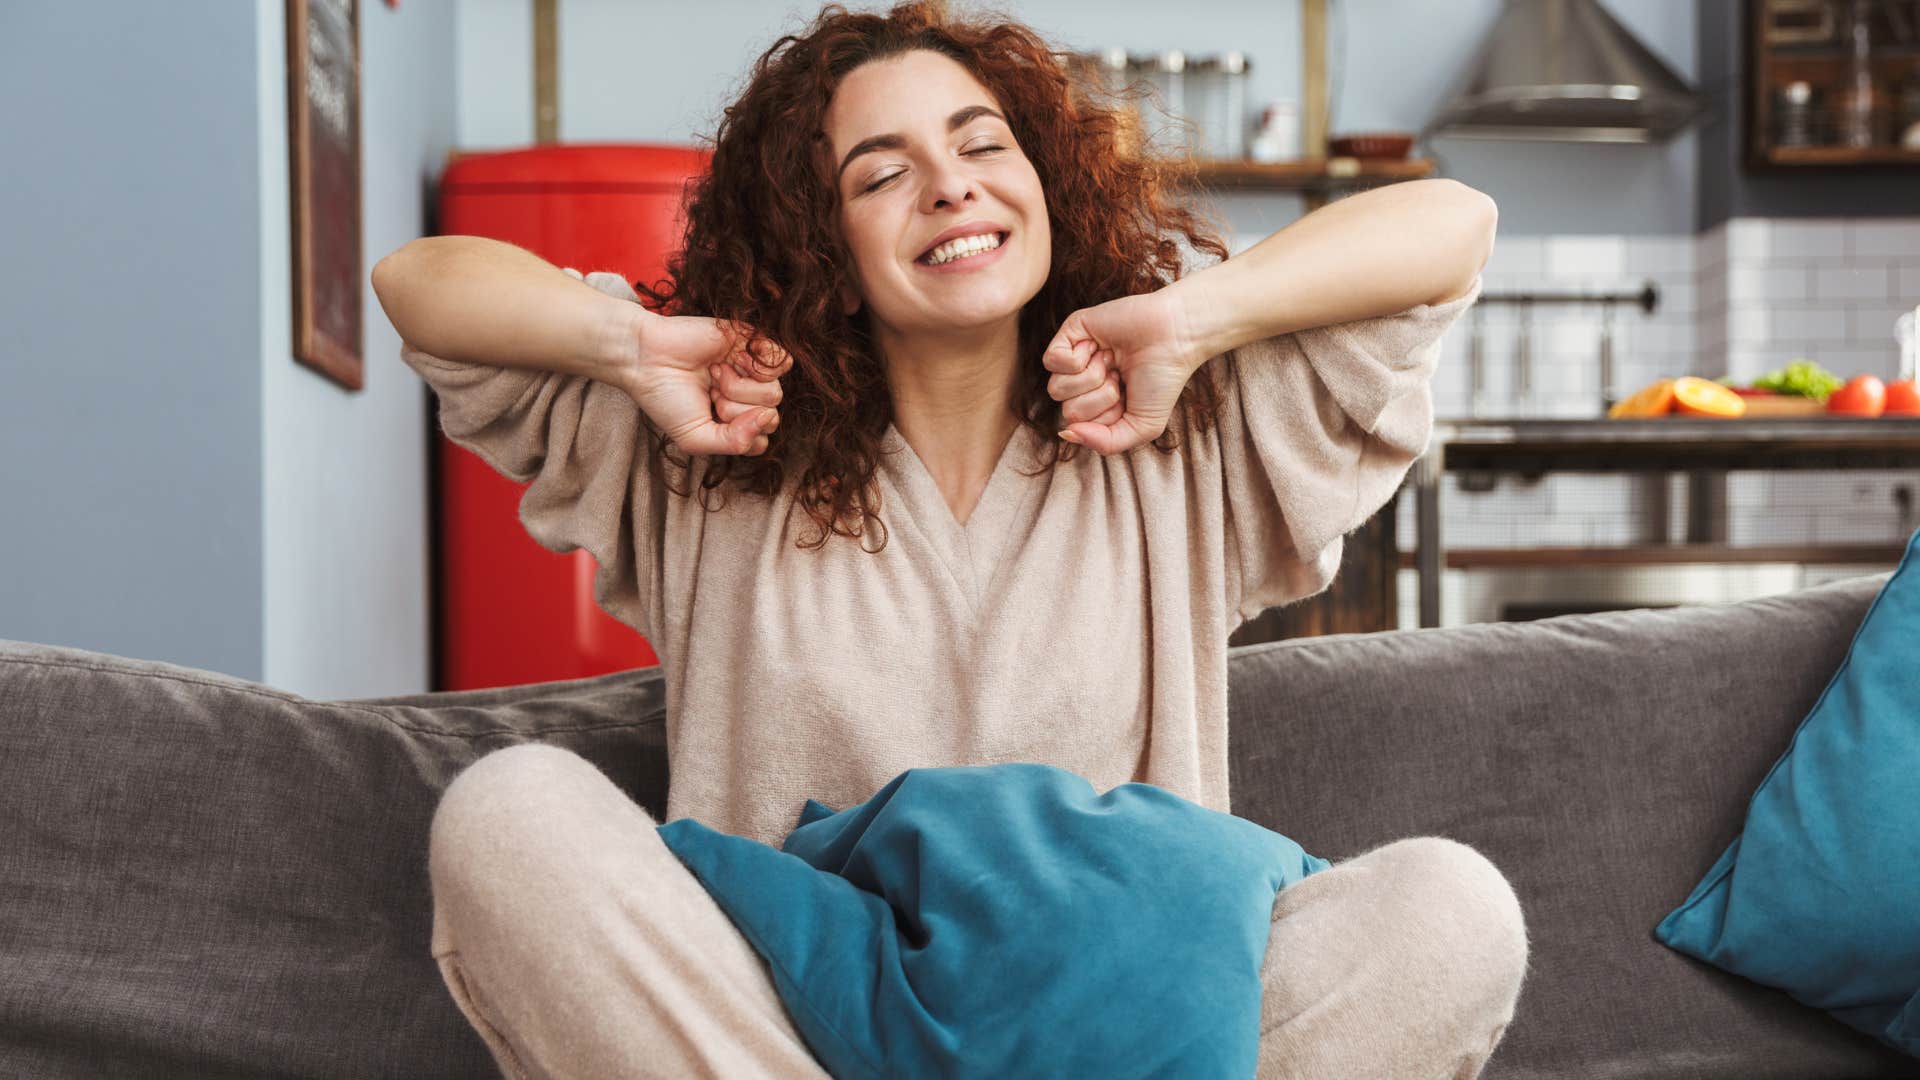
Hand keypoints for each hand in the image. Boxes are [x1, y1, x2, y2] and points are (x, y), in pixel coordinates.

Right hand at [623, 311, 791, 455]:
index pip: (761, 439)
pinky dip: (758, 365)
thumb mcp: (696, 438)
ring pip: (775, 393)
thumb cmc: (667, 398)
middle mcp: (746, 398)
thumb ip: (735, 443)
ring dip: (740, 388)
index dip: (739, 434)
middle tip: (711, 394)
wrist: (648, 357)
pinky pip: (783, 360)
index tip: (711, 418)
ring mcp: (752, 371)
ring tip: (716, 374)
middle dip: (736, 411)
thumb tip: (767, 418)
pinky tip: (733, 360)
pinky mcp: (753, 343)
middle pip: (771, 418)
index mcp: (734, 421)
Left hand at [1041, 288, 1205, 454]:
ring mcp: (1074, 357)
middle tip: (1121, 377)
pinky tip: (1099, 347)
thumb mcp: (1142, 427)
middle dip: (1100, 398)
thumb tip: (1066, 433)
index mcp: (1095, 404)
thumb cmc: (1161, 381)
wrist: (1175, 338)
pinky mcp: (1071, 332)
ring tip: (1112, 362)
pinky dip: (1079, 359)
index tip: (1128, 397)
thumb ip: (1105, 443)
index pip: (1079, 427)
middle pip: (1067, 411)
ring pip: (1056, 388)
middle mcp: (1081, 383)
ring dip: (1091, 378)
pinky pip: (1051, 361)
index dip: (1106, 416)